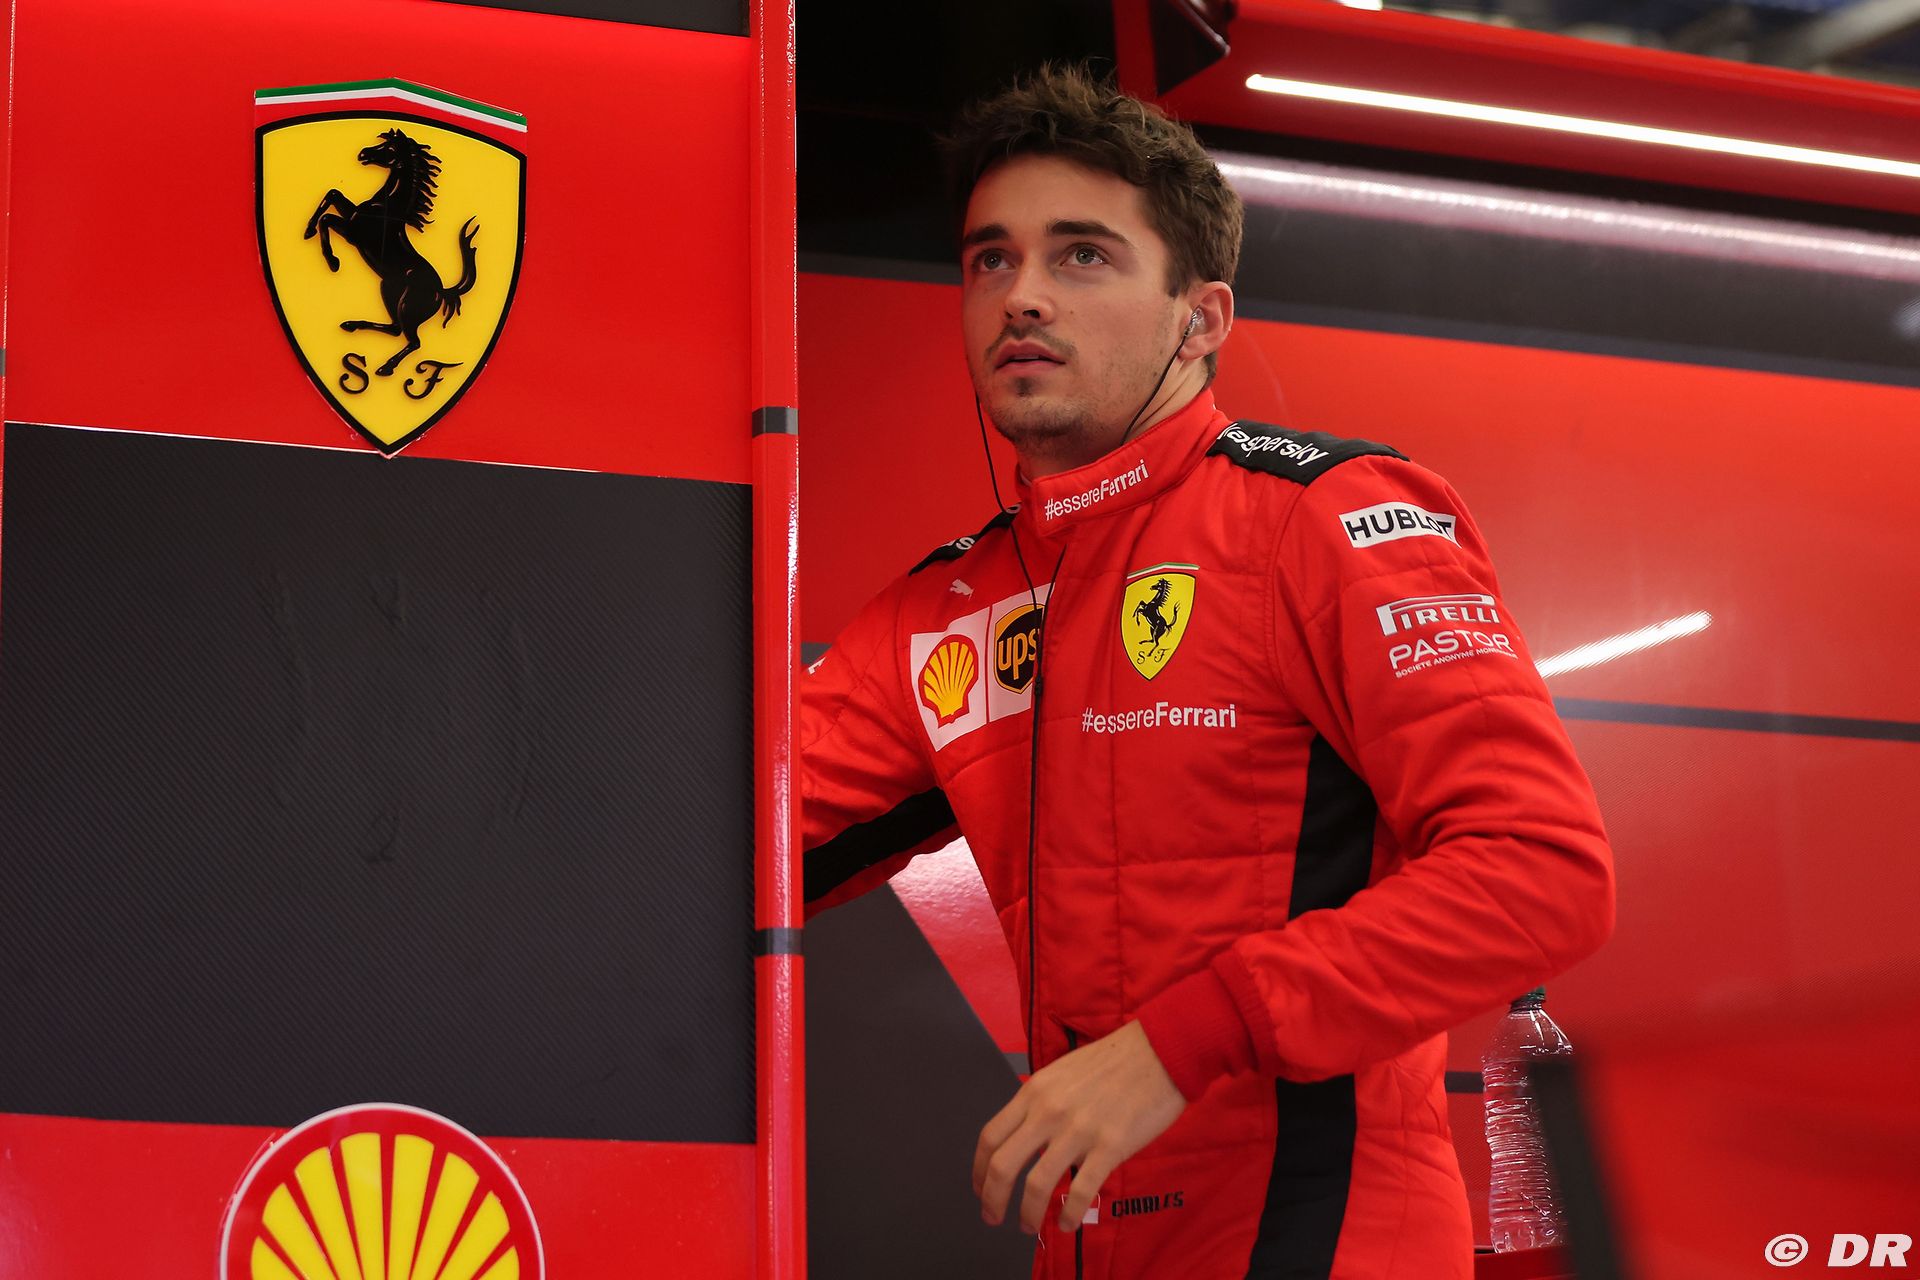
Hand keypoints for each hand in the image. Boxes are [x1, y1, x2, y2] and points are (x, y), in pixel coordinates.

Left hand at [972, 1019, 1186, 1234]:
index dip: (979, 1170)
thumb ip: (1041, 1104)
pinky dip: (1069, 1215)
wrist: (1159, 1051)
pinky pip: (1080, 1191)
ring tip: (1029, 1226)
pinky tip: (1067, 1223)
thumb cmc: (1114, 1061)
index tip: (980, 1188)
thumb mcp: (1062, 1073)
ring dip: (1027, 1214)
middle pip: (1003, 1165)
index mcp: (1035, 1091)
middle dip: (992, 1199)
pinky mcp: (1110, 1146)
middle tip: (993, 1218)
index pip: (990, 1137)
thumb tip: (1027, 1138)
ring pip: (1037, 1185)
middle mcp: (1049, 1112)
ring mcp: (1079, 1130)